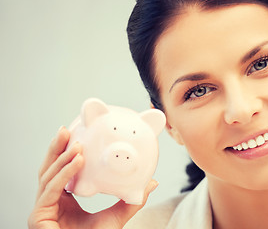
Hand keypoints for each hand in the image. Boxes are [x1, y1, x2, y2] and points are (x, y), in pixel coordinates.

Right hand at [28, 127, 157, 228]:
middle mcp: (50, 201)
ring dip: (62, 157)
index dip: (65, 153)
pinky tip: (77, 160)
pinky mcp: (37, 216)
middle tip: (65, 130)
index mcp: (63, 199)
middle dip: (57, 148)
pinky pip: (52, 189)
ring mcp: (42, 208)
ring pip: (48, 176)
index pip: (61, 171)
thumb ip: (132, 200)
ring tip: (77, 143)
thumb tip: (152, 183)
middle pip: (49, 169)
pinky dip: (65, 173)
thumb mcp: (117, 216)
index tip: (76, 136)